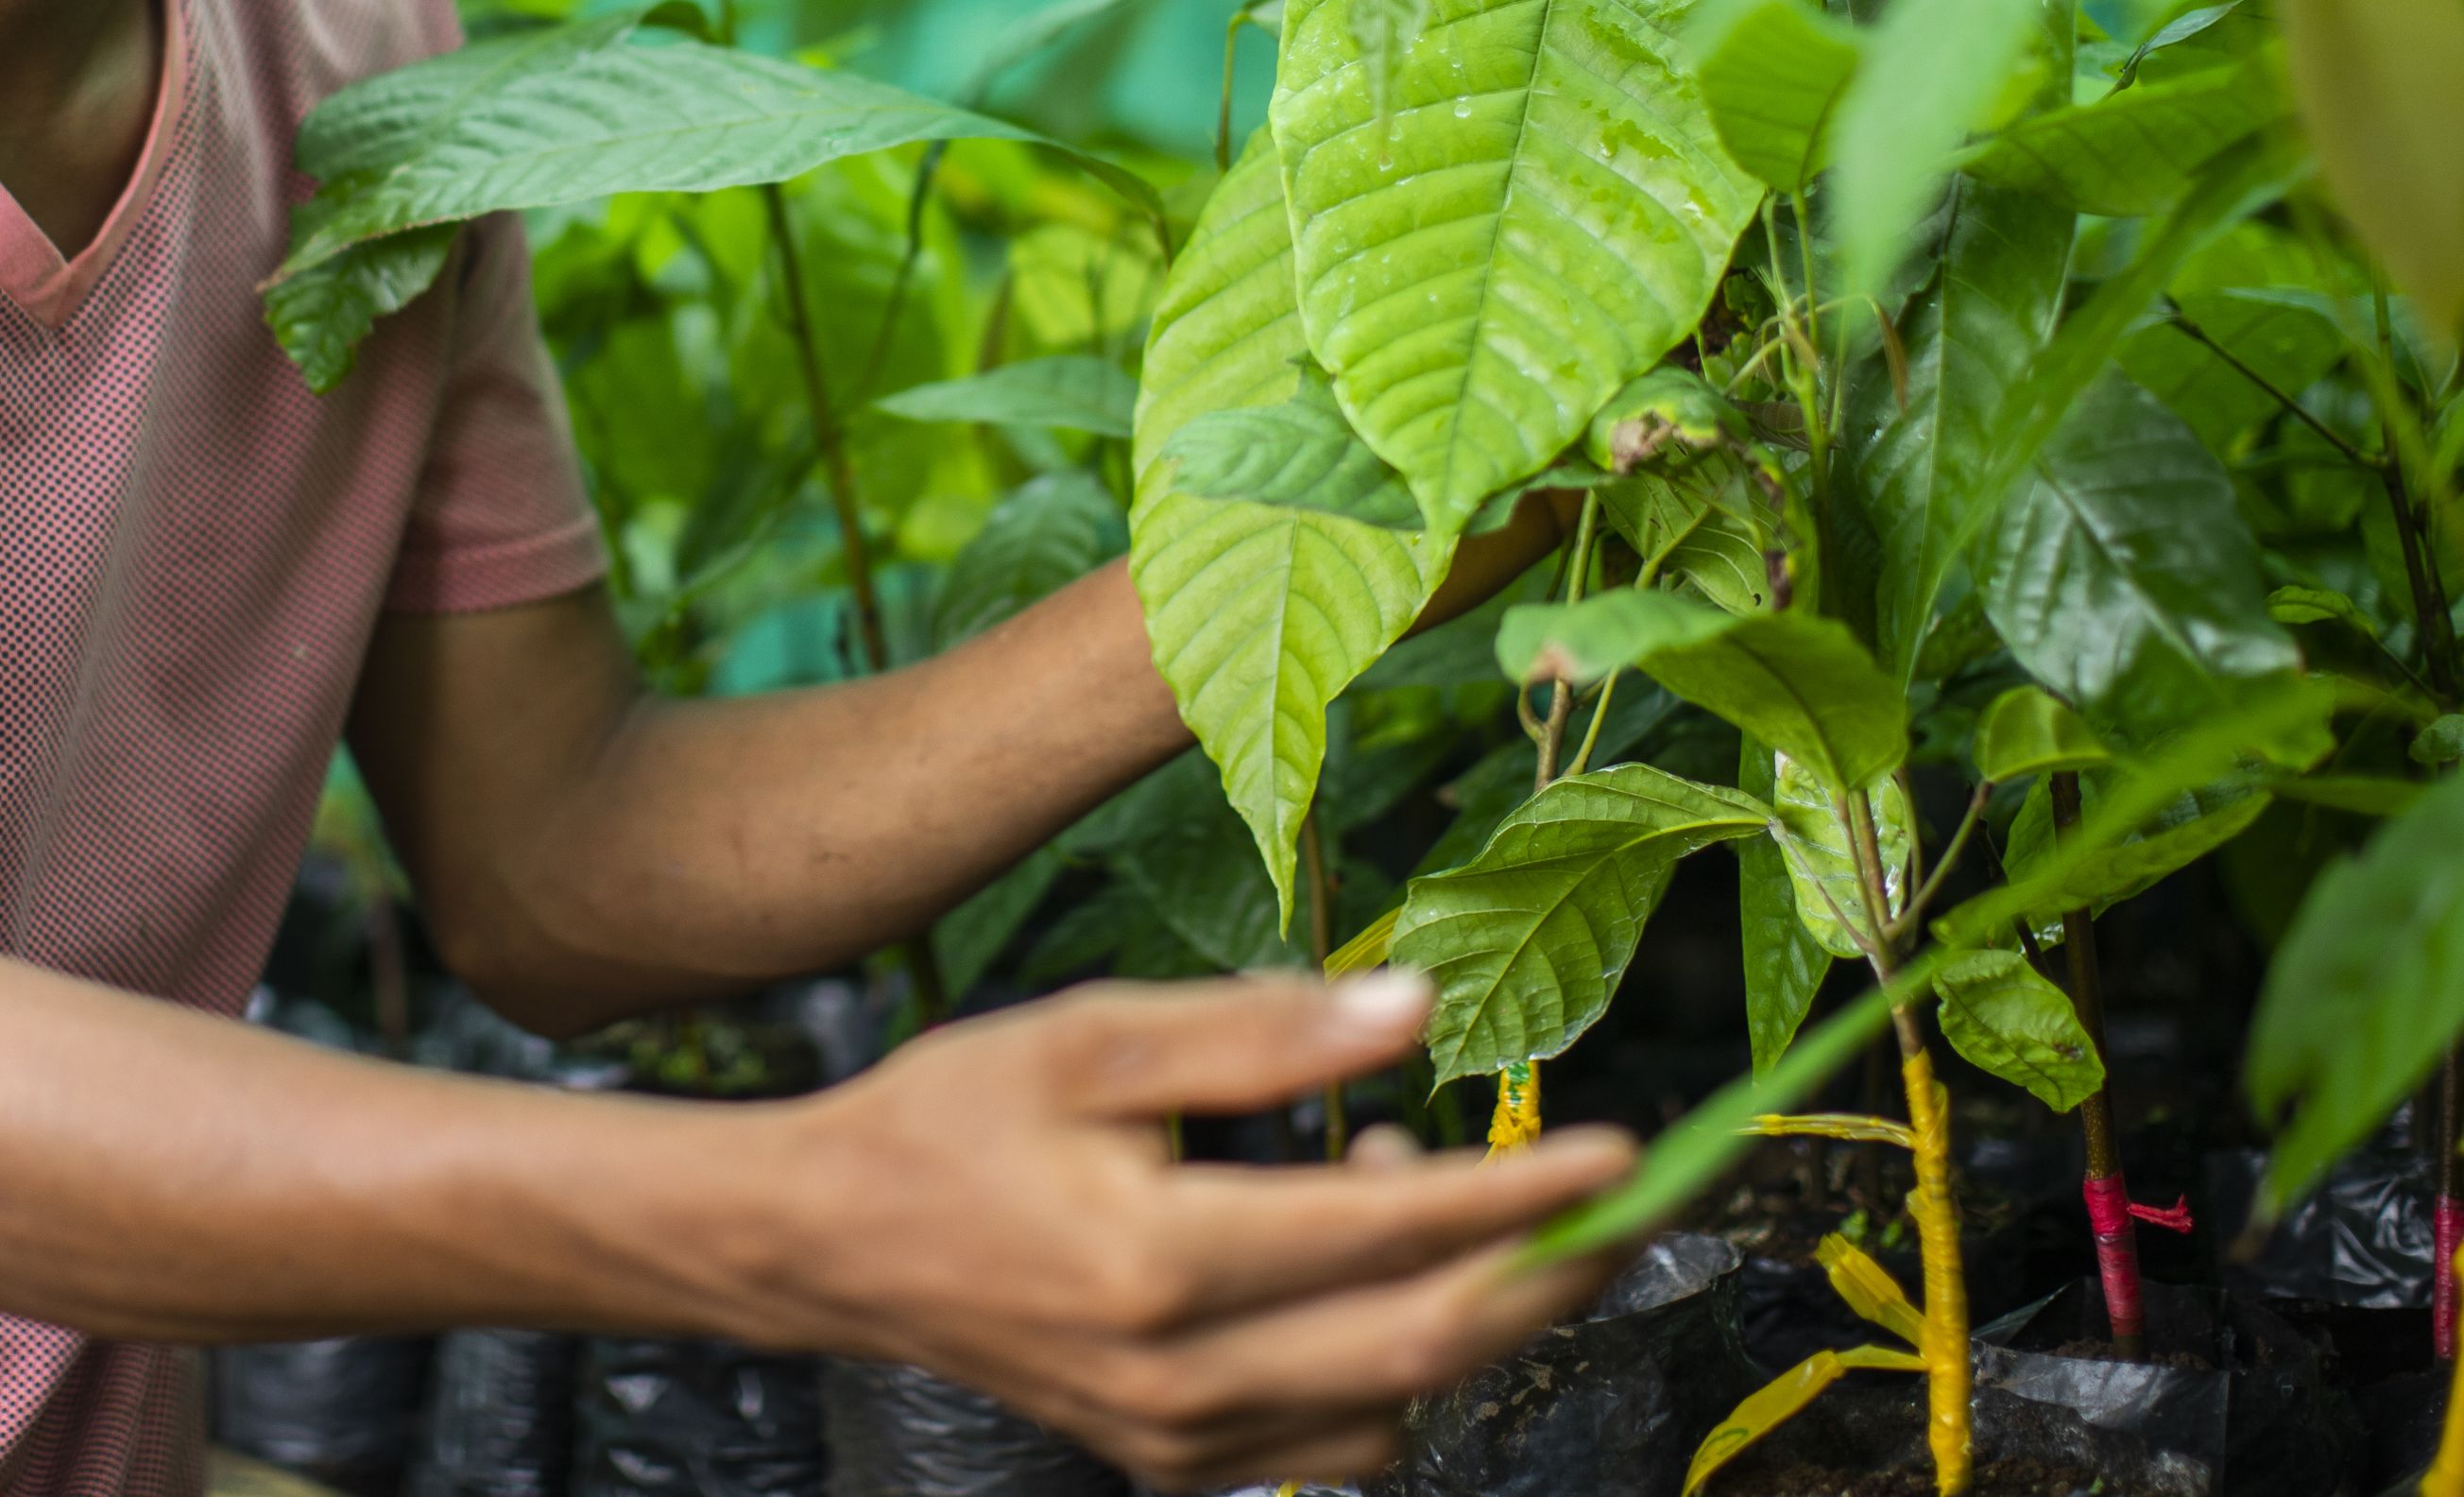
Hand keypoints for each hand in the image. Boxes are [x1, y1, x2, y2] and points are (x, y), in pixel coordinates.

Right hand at [746, 970, 1633, 1489]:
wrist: (832, 1241)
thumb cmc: (955, 1116)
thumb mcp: (1091, 1035)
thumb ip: (1258, 1032)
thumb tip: (1412, 1012)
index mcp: (1163, 1257)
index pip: (1397, 1232)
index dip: (1525, 1191)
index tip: (1626, 1148)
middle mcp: (1183, 1375)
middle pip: (1430, 1344)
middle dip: (1554, 1273)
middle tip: (1630, 1205)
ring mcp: (1180, 1440)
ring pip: (1394, 1405)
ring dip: (1465, 1315)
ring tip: (1435, 1205)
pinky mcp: (1172, 1464)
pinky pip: (1334, 1441)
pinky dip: (1392, 1372)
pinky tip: (1363, 1279)